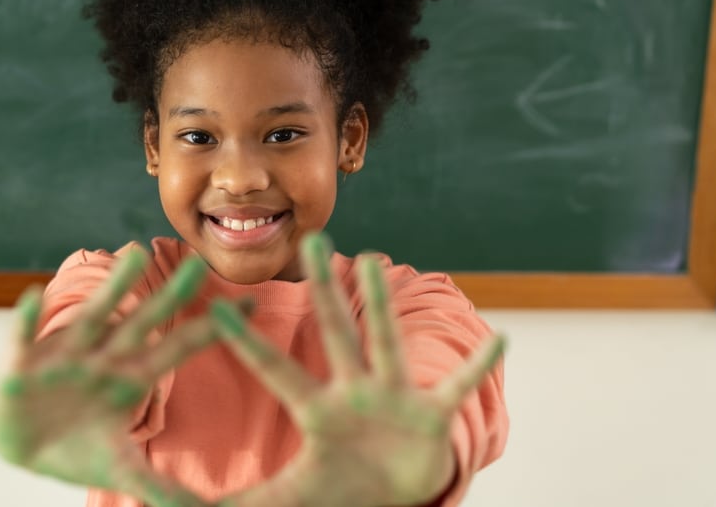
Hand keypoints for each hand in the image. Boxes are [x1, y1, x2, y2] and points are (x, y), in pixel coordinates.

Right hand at [0, 248, 214, 506]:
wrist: (19, 446)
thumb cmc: (76, 448)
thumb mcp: (120, 467)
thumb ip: (157, 486)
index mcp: (131, 378)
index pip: (179, 347)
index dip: (212, 329)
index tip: (252, 303)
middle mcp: (104, 357)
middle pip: (143, 322)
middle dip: (170, 295)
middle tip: (200, 262)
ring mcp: (65, 356)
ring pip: (94, 316)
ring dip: (114, 289)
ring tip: (136, 256)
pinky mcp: (21, 366)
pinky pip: (22, 339)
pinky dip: (24, 321)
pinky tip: (32, 298)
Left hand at [210, 233, 504, 506]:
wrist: (390, 500)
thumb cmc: (338, 492)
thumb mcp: (281, 503)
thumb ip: (229, 506)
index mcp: (317, 410)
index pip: (275, 370)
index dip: (246, 343)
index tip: (217, 305)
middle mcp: (354, 391)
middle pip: (334, 330)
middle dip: (323, 286)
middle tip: (313, 237)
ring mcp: (394, 398)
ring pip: (386, 340)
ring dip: (381, 303)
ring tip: (373, 261)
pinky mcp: (432, 416)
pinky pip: (457, 388)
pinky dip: (477, 368)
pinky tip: (498, 339)